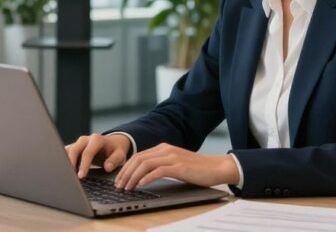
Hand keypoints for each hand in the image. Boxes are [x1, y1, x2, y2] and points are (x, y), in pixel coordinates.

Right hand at [65, 133, 130, 178]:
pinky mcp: (73, 148)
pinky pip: (65, 153)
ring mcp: (78, 143)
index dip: (84, 164)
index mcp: (97, 140)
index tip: (81, 176)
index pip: (88, 152)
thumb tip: (107, 167)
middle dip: (71, 163)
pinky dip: (63, 162)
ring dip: (65, 162)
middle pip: (74, 150)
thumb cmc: (114, 150)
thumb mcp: (120, 154)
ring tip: (64, 176)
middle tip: (70, 177)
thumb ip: (114, 160)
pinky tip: (62, 172)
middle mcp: (85, 140)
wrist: (110, 144)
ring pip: (67, 151)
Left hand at [113, 143, 238, 190]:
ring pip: (145, 164)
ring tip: (127, 187)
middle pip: (138, 159)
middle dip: (126, 173)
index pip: (138, 156)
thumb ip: (161, 165)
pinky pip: (158, 171)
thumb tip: (143, 176)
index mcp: (163, 148)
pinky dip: (147, 177)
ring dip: (133, 176)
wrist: (216, 167)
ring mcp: (172, 157)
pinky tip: (141, 185)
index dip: (126, 168)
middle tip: (119, 186)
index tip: (119, 180)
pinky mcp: (179, 166)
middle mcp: (166, 150)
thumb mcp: (175, 164)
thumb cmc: (196, 169)